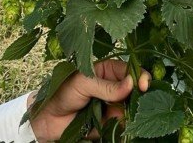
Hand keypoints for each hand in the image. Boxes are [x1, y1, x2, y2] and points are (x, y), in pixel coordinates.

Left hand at [28, 59, 150, 141]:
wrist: (49, 120)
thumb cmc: (63, 93)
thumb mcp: (83, 83)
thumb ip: (107, 86)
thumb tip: (131, 84)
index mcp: (107, 70)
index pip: (129, 70)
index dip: (139, 76)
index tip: (143, 85)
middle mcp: (113, 85)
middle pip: (135, 88)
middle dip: (138, 94)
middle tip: (137, 100)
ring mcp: (113, 103)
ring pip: (130, 106)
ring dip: (128, 110)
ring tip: (115, 112)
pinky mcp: (110, 120)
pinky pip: (122, 121)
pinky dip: (120, 123)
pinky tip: (109, 121)